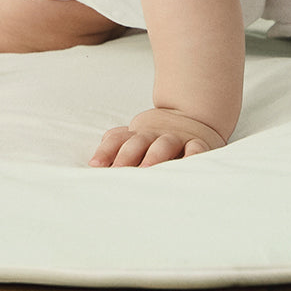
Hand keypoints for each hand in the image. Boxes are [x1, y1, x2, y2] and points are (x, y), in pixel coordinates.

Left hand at [88, 107, 225, 167]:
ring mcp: (177, 138)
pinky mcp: (198, 143)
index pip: (117, 139)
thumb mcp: (136, 138)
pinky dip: (193, 155)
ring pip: (165, 144)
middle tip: (118, 173)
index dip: (105, 151)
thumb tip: (92, 164)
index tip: (94, 166)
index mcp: (137, 135)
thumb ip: (116, 146)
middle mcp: (155, 134)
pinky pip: (196, 148)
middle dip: (127, 156)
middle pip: (138, 142)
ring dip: (155, 156)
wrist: (192, 117)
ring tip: (147, 170)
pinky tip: (188, 165)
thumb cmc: (156, 137)